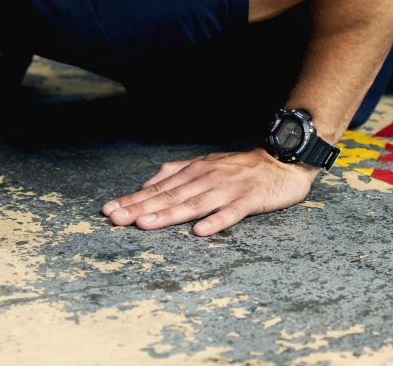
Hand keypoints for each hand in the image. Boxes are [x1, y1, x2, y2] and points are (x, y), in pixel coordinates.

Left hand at [102, 149, 319, 235]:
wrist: (283, 160)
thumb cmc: (243, 167)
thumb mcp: (206, 164)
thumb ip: (178, 172)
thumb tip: (149, 183)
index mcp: (195, 171)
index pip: (158, 188)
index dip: (133, 199)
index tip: (109, 209)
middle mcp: (207, 178)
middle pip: (170, 196)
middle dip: (140, 208)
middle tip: (114, 218)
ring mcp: (228, 189)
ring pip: (194, 203)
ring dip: (168, 214)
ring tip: (145, 224)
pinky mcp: (250, 199)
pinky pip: (231, 212)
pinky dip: (216, 221)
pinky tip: (200, 231)